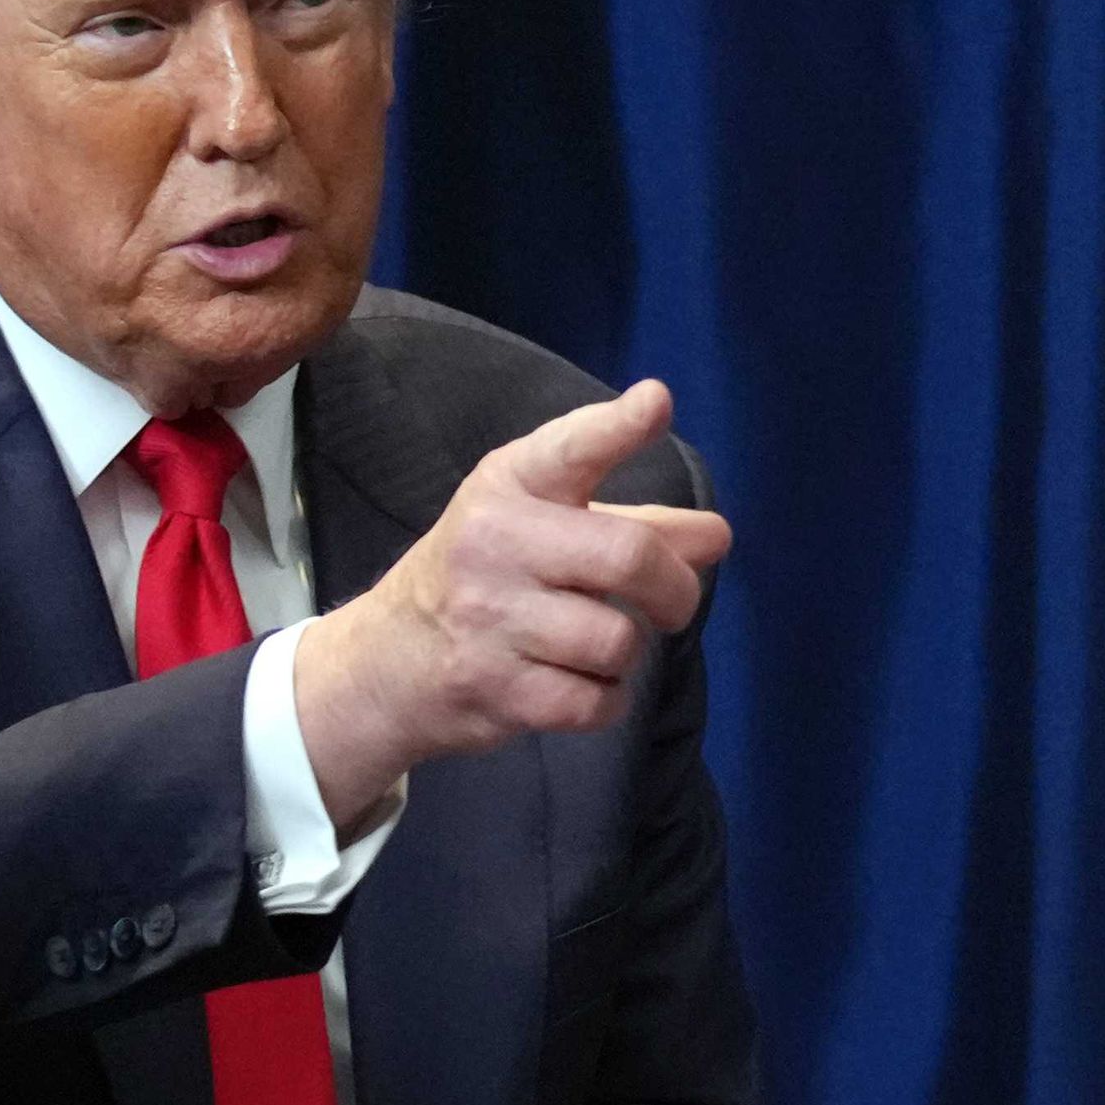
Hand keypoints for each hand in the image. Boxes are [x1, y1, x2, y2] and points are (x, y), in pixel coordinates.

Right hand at [293, 379, 731, 830]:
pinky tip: (575, 683)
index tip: (656, 403)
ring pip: (618, 641)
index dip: (618, 427)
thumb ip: (634, 522)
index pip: (569, 449)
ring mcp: (490, 618)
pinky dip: (605, 699)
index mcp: (509, 485)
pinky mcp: (496, 688)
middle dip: (675, 590)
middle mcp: (494, 542)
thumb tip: (716, 536)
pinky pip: (597, 701)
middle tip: (672, 603)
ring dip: (625, 651)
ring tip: (593, 645)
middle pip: (629, 557)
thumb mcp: (543, 525)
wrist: (389, 659)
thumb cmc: (487, 575)